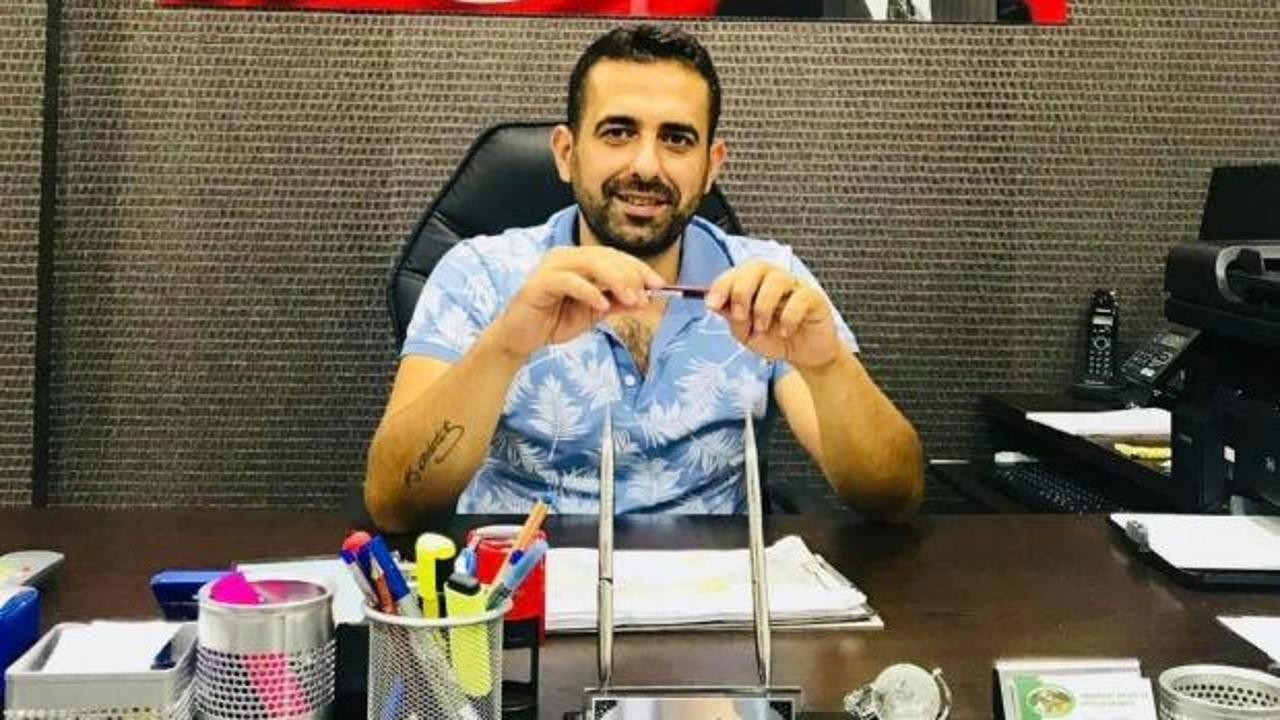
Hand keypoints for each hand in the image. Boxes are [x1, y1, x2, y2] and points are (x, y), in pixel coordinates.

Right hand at [490, 246, 664, 357]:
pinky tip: (602, 305)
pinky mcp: (539, 282)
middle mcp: (566, 256)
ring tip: (631, 299)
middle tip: (646, 296)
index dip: (639, 269)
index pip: (615, 256)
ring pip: (591, 263)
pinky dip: (588, 291)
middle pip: (606, 256)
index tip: (661, 285)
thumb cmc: (554, 321)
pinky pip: (569, 281)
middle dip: (631, 275)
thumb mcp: (594, 313)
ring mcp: (551, 266)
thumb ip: (617, 303)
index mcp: (579, 260)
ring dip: (616, 280)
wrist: (521, 338)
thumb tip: (646, 299)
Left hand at [705, 261, 840, 369]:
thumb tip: (716, 304)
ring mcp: (795, 287)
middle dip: (742, 290)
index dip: (722, 285)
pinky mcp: (814, 299)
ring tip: (762, 327)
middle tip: (740, 316)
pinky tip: (785, 332)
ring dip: (763, 306)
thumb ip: (732, 317)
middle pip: (757, 267)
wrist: (803, 356)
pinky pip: (801, 298)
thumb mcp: (746, 333)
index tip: (712, 304)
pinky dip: (789, 317)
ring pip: (778, 279)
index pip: (737, 272)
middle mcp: (775, 280)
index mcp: (755, 284)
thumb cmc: (774, 339)